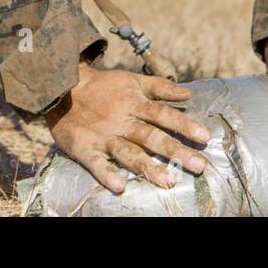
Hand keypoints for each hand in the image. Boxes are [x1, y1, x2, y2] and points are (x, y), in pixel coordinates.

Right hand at [43, 61, 209, 194]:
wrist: (62, 87)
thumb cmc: (103, 87)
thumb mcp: (132, 80)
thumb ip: (160, 86)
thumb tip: (188, 93)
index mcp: (134, 103)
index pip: (162, 114)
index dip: (183, 123)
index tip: (204, 136)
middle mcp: (121, 121)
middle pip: (151, 136)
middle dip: (175, 150)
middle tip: (199, 165)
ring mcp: (104, 136)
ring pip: (128, 152)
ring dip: (147, 167)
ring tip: (167, 181)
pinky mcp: (85, 147)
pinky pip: (95, 163)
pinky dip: (106, 174)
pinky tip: (119, 186)